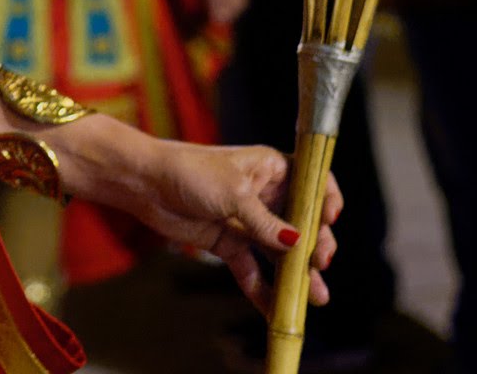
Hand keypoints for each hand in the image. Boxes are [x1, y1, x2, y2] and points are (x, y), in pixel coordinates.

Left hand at [133, 139, 339, 314]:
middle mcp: (264, 194)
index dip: (325, 198)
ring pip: (279, 251)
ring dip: (297, 274)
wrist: (147, 184)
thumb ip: (265, 222)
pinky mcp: (229, 242)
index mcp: (269, 168)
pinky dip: (263, 288)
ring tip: (315, 296)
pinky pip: (252, 269)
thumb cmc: (190, 171)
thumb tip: (297, 243)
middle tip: (320, 263)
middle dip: (315, 244)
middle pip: (300, 222)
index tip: (330, 218)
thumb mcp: (233, 193)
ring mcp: (247, 221)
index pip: (310, 180)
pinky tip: (276, 309)